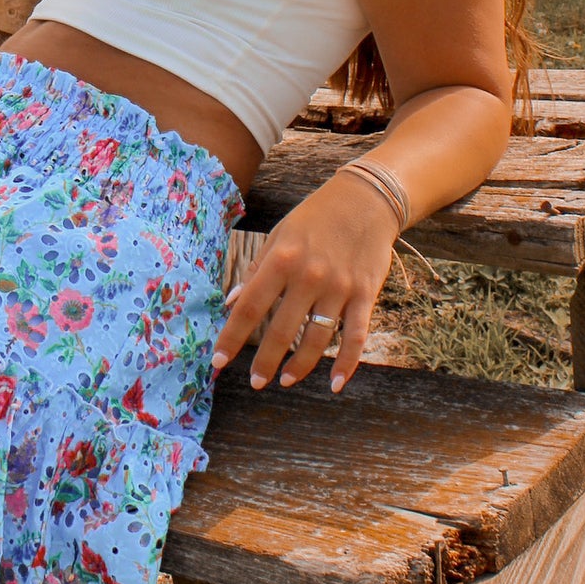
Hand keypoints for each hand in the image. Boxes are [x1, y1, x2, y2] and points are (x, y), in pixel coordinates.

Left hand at [211, 175, 397, 393]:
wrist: (366, 199)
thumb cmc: (315, 218)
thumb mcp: (279, 235)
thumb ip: (256, 270)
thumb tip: (231, 303)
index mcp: (281, 259)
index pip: (249, 307)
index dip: (232, 337)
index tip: (217, 361)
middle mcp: (309, 276)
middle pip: (282, 330)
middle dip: (265, 361)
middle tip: (255, 382)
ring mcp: (339, 287)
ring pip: (317, 339)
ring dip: (300, 366)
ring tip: (286, 381)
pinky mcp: (365, 294)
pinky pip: (356, 336)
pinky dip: (346, 363)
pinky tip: (334, 384)